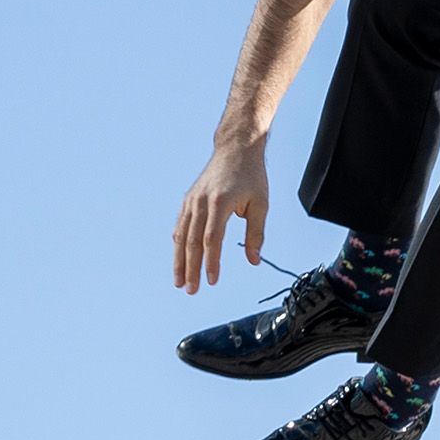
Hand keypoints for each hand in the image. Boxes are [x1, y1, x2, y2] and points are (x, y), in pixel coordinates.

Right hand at [174, 142, 269, 290]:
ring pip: (182, 236)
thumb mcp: (260, 204)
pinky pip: (180, 226)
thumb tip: (254, 261)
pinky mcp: (189, 200)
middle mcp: (201, 202)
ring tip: (180, 282)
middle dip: (191, 268)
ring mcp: (192, 200)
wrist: (236, 148)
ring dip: (179, 261)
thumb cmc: (251, 176)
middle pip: (192, 241)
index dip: (211, 262)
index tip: (212, 281)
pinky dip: (178, 244)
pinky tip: (178, 259)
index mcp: (220, 202)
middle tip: (191, 290)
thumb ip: (256, 234)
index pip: (212, 239)